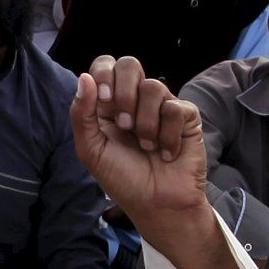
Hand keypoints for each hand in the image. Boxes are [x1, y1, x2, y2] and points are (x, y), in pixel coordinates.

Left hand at [69, 55, 207, 226]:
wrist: (157, 204)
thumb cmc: (123, 179)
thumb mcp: (91, 150)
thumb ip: (82, 114)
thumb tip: (83, 77)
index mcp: (109, 104)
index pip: (105, 66)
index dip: (103, 75)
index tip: (103, 99)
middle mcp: (135, 100)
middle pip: (130, 64)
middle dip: (124, 94)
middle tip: (125, 125)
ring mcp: (162, 106)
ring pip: (153, 86)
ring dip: (145, 124)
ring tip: (146, 147)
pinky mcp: (187, 117)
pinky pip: (176, 108)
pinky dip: (168, 135)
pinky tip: (166, 153)